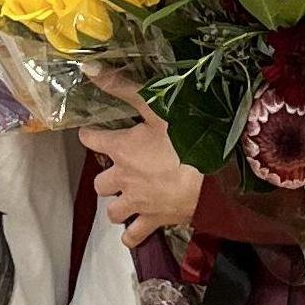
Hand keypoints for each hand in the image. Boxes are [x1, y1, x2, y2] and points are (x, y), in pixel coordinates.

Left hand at [84, 69, 204, 245]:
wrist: (215, 178)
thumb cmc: (188, 137)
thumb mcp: (157, 106)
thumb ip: (123, 87)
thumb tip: (88, 68)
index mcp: (121, 149)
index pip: (90, 140)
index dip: (90, 135)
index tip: (94, 132)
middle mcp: (123, 179)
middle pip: (99, 184)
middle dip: (107, 177)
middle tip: (122, 169)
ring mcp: (138, 203)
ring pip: (113, 212)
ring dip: (118, 205)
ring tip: (130, 196)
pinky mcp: (155, 221)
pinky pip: (133, 237)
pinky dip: (132, 234)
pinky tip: (138, 226)